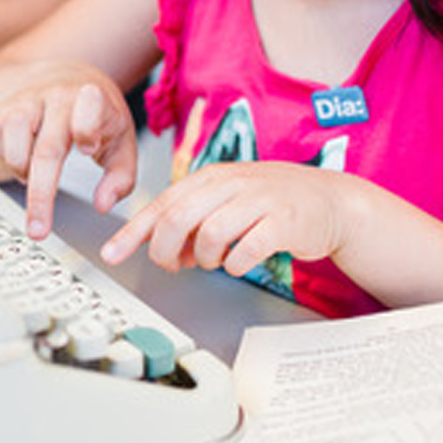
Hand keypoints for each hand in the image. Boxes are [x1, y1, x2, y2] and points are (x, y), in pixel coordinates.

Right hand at [0, 68, 138, 239]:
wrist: (65, 74)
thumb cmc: (98, 113)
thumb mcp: (122, 139)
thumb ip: (120, 175)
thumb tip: (102, 204)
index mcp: (92, 99)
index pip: (88, 108)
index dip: (86, 128)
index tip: (86, 150)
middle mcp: (57, 98)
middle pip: (47, 149)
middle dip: (41, 195)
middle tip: (39, 230)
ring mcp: (27, 103)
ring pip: (15, 143)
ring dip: (24, 172)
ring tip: (37, 176)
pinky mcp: (4, 111)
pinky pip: (0, 143)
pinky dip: (12, 162)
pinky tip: (27, 158)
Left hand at [99, 160, 353, 276]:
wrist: (329, 201)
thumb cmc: (273, 203)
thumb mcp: (227, 202)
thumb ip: (194, 222)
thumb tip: (166, 250)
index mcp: (212, 177)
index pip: (162, 203)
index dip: (133, 232)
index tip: (112, 253)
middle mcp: (232, 183)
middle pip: (178, 218)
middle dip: (166, 250)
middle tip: (173, 266)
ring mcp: (259, 201)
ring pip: (209, 234)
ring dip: (205, 258)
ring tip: (215, 260)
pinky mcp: (283, 223)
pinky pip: (246, 250)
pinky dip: (235, 264)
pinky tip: (239, 262)